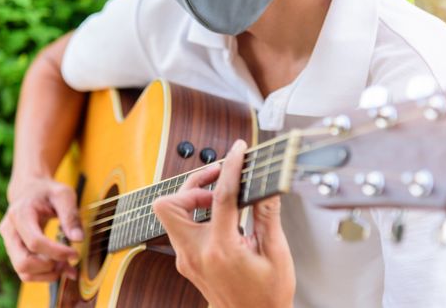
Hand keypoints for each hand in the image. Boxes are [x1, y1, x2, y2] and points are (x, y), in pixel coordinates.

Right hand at [0, 176, 82, 281]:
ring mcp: (9, 242)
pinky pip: (25, 270)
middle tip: (70, 261)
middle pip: (23, 262)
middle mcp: (9, 230)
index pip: (35, 242)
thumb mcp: (64, 195)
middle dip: (49, 267)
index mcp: (20, 213)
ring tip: (67, 266)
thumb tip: (78, 239)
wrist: (29, 189)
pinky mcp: (14, 250)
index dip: (56, 252)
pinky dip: (43, 274)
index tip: (75, 254)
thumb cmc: (48, 190)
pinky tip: (60, 268)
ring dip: (47, 274)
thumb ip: (71, 215)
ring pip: (22, 270)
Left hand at [153, 140, 295, 307]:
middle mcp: (195, 254)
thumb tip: (266, 185)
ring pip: (170, 215)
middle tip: (218, 177)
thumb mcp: (275, 253)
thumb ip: (268, 215)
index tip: (238, 151)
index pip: (221, 197)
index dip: (231, 167)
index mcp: (221, 250)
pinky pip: (180, 227)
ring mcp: (186, 259)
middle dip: (192, 183)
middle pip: (170, 204)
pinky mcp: (186, 261)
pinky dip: (195, 213)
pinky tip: (218, 213)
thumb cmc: (266, 296)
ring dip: (192, 197)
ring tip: (219, 193)